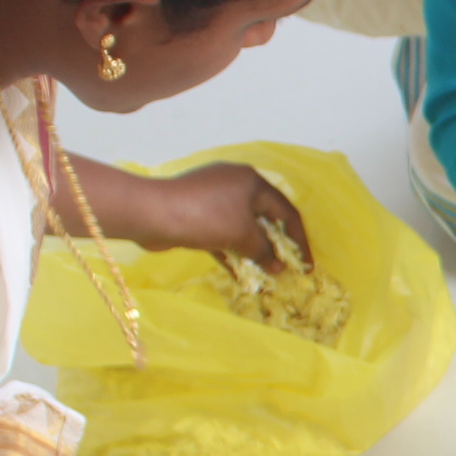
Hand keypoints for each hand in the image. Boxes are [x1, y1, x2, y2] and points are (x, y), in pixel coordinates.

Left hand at [134, 160, 305, 262]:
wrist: (151, 213)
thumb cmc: (204, 217)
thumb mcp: (241, 235)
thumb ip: (264, 251)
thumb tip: (278, 266)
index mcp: (251, 181)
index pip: (285, 211)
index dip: (298, 240)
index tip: (304, 264)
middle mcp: (234, 184)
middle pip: (264, 217)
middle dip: (274, 245)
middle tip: (282, 269)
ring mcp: (213, 196)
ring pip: (241, 226)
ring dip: (252, 250)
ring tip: (261, 274)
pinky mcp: (196, 210)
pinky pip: (222, 231)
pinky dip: (230, 249)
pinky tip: (236, 272)